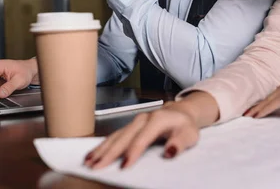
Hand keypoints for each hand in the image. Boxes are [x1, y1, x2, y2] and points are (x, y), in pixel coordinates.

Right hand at [84, 102, 199, 169]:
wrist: (180, 112)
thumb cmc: (184, 125)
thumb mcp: (189, 135)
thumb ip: (179, 144)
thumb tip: (169, 152)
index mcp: (157, 120)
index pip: (142, 139)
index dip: (132, 153)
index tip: (124, 166)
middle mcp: (142, 119)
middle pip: (123, 137)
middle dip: (109, 153)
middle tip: (97, 166)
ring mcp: (134, 122)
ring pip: (115, 136)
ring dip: (102, 149)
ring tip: (89, 161)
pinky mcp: (130, 126)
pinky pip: (114, 135)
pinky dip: (103, 145)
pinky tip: (93, 153)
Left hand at [245, 70, 279, 117]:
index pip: (278, 90)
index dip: (267, 99)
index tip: (257, 106)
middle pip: (272, 93)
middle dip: (260, 103)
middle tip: (248, 111)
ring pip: (270, 98)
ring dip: (259, 108)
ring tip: (248, 115)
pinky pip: (273, 104)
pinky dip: (264, 110)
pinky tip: (256, 117)